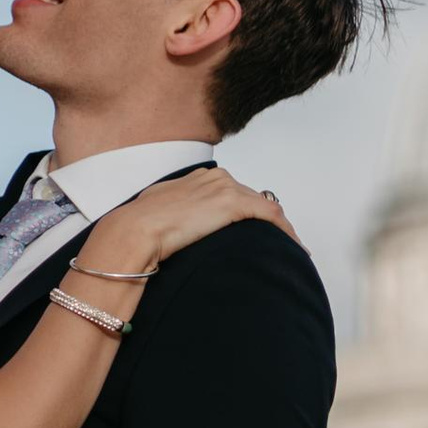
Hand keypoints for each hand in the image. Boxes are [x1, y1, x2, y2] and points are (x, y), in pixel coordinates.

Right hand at [80, 167, 297, 287]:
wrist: (134, 230)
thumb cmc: (138, 229)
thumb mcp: (158, 216)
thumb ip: (174, 217)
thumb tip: (173, 234)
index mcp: (198, 178)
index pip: (234, 193)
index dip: (249, 214)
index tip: (257, 233)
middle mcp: (215, 177)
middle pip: (253, 199)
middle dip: (268, 222)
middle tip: (281, 244)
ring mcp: (224, 188)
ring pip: (265, 207)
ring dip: (280, 229)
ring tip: (292, 250)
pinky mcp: (232, 203)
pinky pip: (270, 215)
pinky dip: (285, 231)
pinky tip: (294, 248)